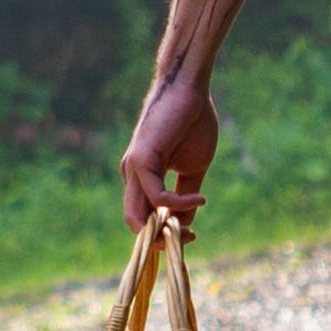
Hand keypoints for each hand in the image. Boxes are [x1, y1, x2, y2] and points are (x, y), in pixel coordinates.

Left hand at [116, 67, 217, 234]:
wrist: (189, 89)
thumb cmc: (192, 123)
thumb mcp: (192, 168)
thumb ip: (185, 195)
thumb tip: (185, 223)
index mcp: (142, 176)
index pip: (143, 217)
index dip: (163, 234)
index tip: (191, 236)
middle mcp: (131, 174)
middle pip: (133, 222)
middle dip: (159, 241)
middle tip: (188, 239)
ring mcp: (132, 167)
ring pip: (136, 216)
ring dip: (163, 230)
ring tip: (190, 230)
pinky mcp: (140, 159)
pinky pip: (156, 196)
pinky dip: (177, 205)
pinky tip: (199, 200)